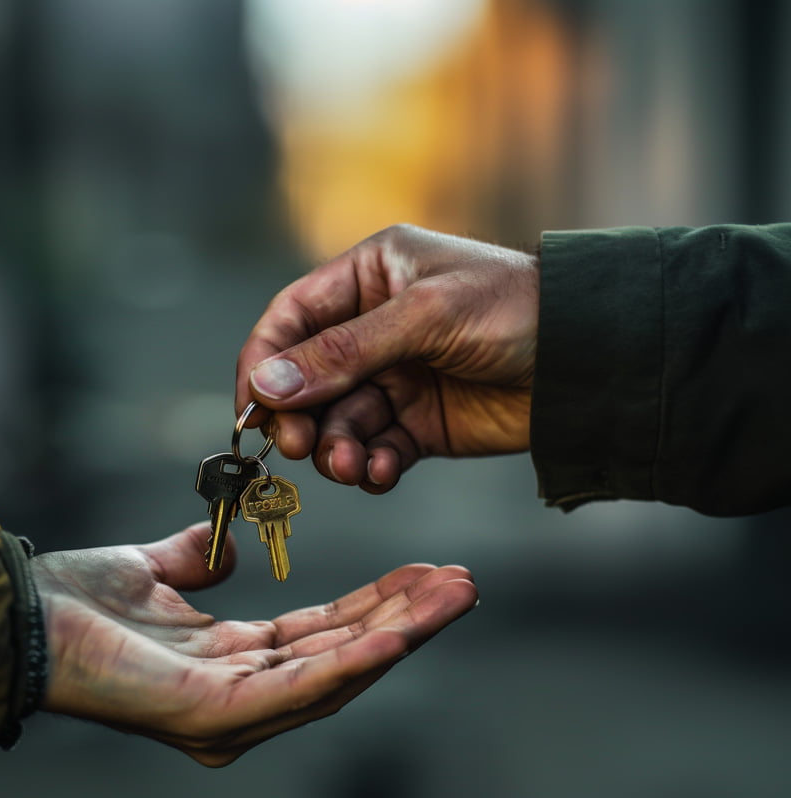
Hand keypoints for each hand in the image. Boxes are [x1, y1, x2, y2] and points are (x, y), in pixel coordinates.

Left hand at [31, 523, 476, 765]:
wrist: (20, 614)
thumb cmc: (78, 603)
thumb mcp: (154, 570)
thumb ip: (196, 561)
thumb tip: (224, 548)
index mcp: (232, 666)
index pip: (322, 637)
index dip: (376, 609)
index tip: (425, 577)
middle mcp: (242, 701)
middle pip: (344, 657)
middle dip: (407, 620)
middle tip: (465, 584)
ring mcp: (233, 715)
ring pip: (337, 671)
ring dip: (401, 633)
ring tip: (455, 597)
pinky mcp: (217, 715)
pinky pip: (302, 685)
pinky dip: (357, 658)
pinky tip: (401, 631)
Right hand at [236, 224, 538, 492]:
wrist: (591, 359)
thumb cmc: (515, 309)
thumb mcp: (423, 317)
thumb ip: (342, 353)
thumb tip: (266, 387)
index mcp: (370, 277)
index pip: (291, 319)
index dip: (264, 362)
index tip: (252, 408)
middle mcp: (374, 328)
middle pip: (306, 380)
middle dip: (300, 417)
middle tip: (300, 446)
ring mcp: (396, 379)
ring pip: (338, 422)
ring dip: (336, 449)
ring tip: (351, 466)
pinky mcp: (419, 424)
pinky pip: (374, 450)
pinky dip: (370, 467)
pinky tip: (379, 473)